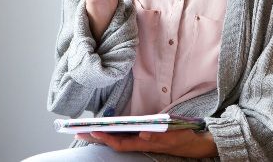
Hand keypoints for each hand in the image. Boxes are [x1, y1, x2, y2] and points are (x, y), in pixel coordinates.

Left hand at [75, 129, 218, 157]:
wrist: (193, 143)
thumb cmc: (182, 138)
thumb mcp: (173, 136)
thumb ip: (158, 136)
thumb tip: (142, 133)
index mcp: (144, 143)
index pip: (120, 143)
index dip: (106, 138)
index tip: (93, 131)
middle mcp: (140, 143)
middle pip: (115, 141)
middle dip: (98, 137)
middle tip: (80, 131)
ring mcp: (142, 140)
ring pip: (118, 139)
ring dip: (104, 134)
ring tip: (88, 129)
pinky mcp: (145, 136)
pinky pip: (125, 136)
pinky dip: (114, 132)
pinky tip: (108, 128)